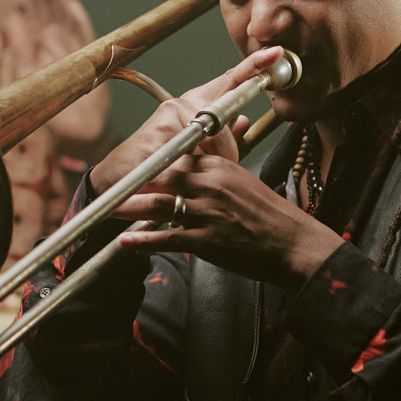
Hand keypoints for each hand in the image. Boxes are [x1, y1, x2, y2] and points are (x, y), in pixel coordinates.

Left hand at [19, 0, 108, 151]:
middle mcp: (61, 43)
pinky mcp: (92, 61)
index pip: (38, 12)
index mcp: (43, 46)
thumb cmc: (53, 108)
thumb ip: (22, 46)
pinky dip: (79, 22)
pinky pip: (86, 37)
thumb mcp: (29, 75)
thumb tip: (13, 19)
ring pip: (69, 16)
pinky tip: (72, 6)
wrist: (80, 132)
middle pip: (54, 8)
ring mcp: (78, 49)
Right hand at [88, 46, 283, 194]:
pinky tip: (176, 176)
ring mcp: (169, 115)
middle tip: (208, 167)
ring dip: (208, 163)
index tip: (276, 53)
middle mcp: (181, 104)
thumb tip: (245, 120)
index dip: (253, 67)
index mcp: (194, 105)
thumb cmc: (158, 171)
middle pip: (227, 119)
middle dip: (226, 149)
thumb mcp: (197, 155)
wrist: (118, 184)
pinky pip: (194, 151)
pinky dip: (191, 169)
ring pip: (213, 138)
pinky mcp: (159, 130)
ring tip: (186, 175)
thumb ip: (223, 138)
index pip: (229, 82)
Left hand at [110, 153, 337, 287]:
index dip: (150, 163)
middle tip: (110, 186)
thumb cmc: (271, 215)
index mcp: (219, 166)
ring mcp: (208, 212)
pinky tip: (125, 243)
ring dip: (129, 208)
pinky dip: (144, 241)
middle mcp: (211, 184)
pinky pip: (168, 238)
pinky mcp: (207, 240)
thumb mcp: (243, 183)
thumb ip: (217, 173)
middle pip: (161, 177)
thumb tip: (196, 167)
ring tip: (107, 210)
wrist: (293, 244)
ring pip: (158, 205)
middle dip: (133, 181)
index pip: (176, 157)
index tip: (131, 166)